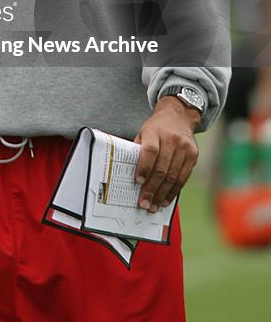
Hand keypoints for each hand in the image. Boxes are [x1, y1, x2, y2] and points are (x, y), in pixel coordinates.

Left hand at [133, 97, 199, 212]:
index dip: (144, 167)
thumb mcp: (143, 133)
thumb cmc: (156, 128)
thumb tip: (128, 175)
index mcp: (155, 132)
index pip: (150, 151)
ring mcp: (184, 148)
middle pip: (162, 168)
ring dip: (162, 194)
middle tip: (144, 203)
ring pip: (173, 176)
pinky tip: (166, 200)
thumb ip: (138, 151)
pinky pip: (183, 178)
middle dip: (152, 189)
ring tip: (154, 206)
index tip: (137, 182)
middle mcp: (172, 139)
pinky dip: (174, 191)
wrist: (178, 116)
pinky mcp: (193, 155)